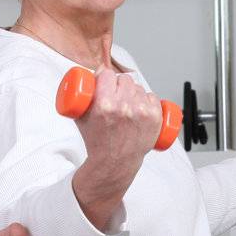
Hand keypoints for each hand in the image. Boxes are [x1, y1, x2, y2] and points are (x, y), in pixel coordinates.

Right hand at [75, 33, 163, 172]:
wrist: (115, 162)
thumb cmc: (97, 141)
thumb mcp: (80, 117)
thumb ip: (80, 95)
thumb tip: (90, 74)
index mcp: (104, 105)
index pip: (107, 74)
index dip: (105, 78)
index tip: (104, 83)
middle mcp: (124, 107)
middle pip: (124, 79)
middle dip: (118, 85)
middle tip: (115, 96)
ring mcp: (141, 112)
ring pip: (138, 87)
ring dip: (132, 93)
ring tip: (126, 106)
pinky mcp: (154, 118)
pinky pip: (152, 96)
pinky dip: (146, 100)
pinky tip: (140, 108)